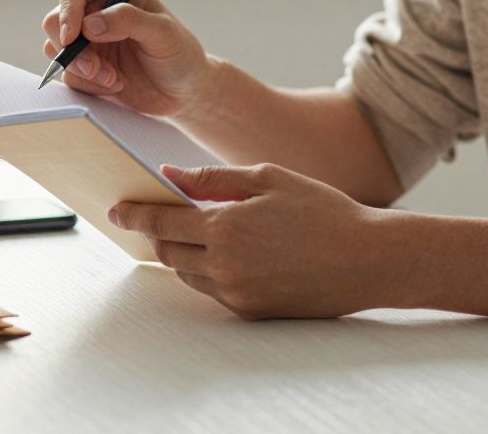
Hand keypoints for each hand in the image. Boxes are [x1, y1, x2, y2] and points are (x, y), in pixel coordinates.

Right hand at [42, 0, 212, 116]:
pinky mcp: (84, 68)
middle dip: (71, 49)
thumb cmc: (179, 54)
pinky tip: (117, 85)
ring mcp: (86, 41)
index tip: (72, 35)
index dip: (67, 6)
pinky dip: (91, 85)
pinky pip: (69, 76)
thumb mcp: (163, 33)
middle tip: (95, 67)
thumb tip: (90, 25)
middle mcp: (93, 10)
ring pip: (56, 51)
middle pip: (54, 20)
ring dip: (83, 70)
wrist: (183, 92)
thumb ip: (128, 21)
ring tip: (115, 79)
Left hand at [109, 163, 399, 318]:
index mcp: (225, 229)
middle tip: (157, 218)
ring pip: (188, 275)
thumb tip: (170, 176)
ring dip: (182, 255)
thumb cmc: (323, 210)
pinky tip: (228, 254)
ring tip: (195, 234)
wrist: (369, 259)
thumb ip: (213, 179)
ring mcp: (237, 294)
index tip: (119, 209)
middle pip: (167, 253)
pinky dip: (209, 272)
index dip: (135, 215)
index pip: (161, 223)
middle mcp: (224, 267)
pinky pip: (214, 291)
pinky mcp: (252, 311)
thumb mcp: (268, 178)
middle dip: (157, 235)